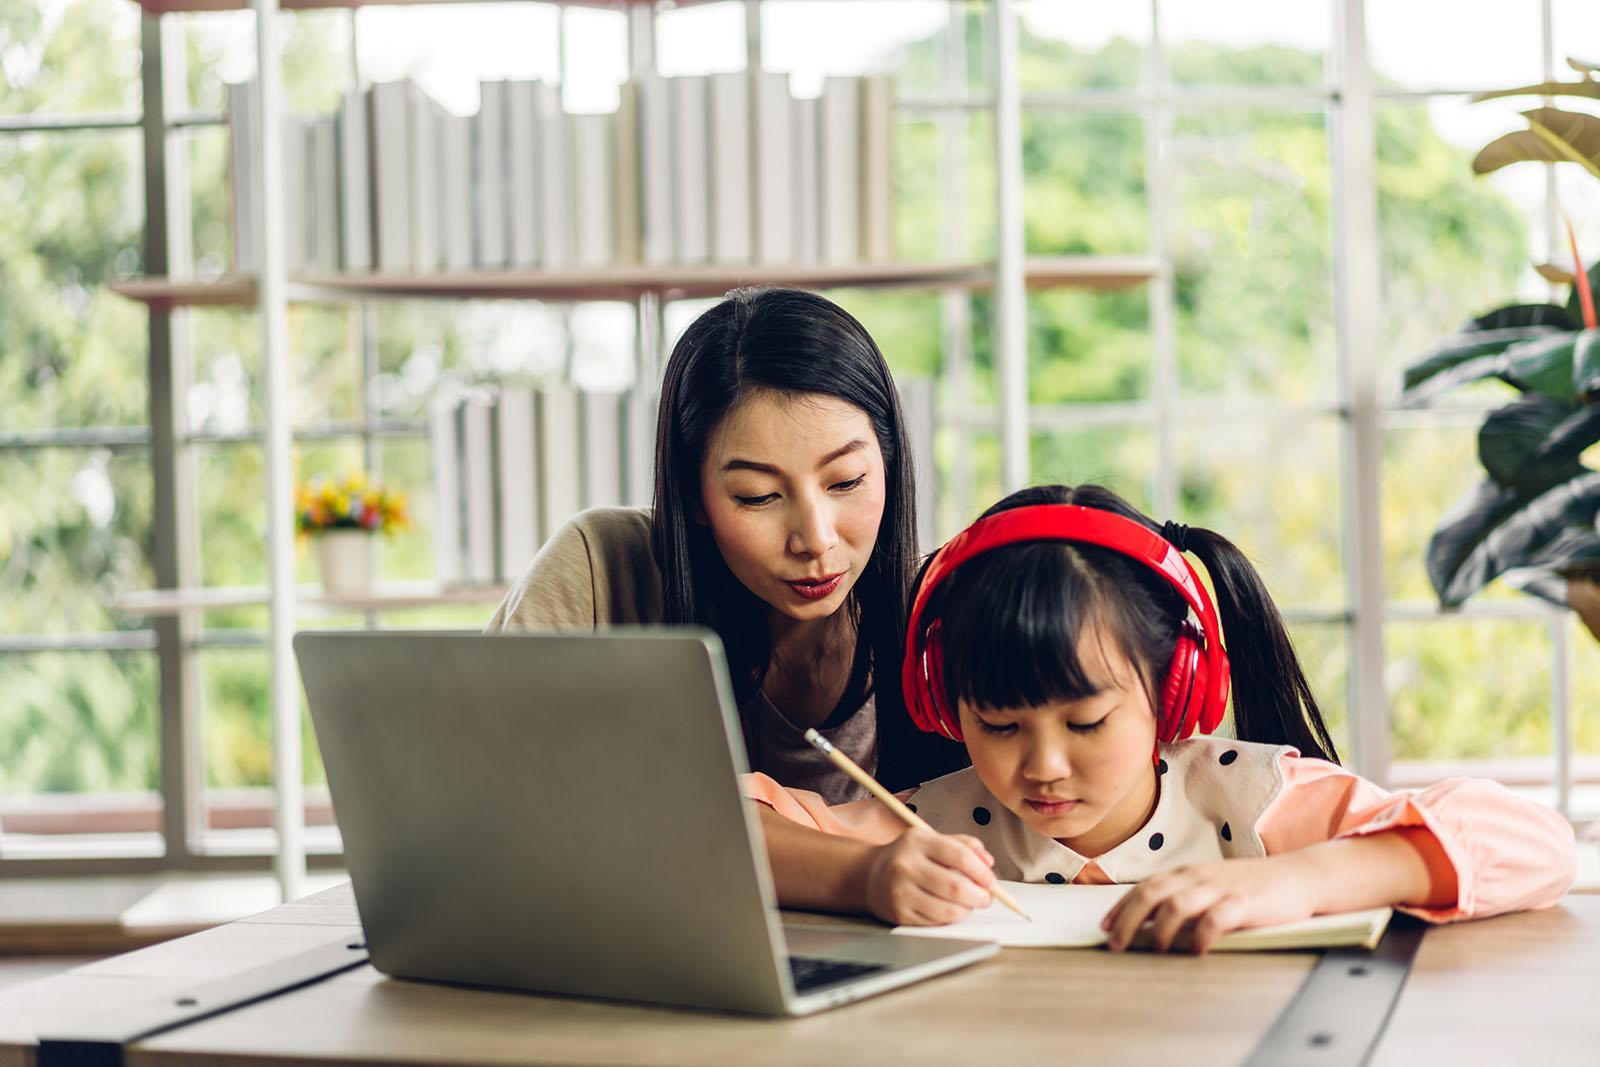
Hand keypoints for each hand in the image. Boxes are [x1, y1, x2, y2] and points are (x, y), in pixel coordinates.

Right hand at [863, 829, 996, 925]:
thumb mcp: (932, 840)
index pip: (959, 855)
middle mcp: (905, 865)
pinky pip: (937, 922)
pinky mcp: (900, 914)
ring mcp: (900, 892)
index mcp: (916, 841)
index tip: (990, 880)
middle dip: (979, 895)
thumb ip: (963, 845)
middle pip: (956, 886)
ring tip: (969, 904)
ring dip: (967, 910)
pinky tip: (949, 908)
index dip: (981, 871)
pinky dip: (950, 918)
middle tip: (986, 897)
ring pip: (949, 909)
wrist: (870, 875)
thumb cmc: (909, 857)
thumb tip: (987, 861)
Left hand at [1100, 854, 1319, 953]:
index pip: (1144, 887)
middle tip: (1117, 944)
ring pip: (1178, 903)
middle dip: (1128, 919)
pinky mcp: (1245, 902)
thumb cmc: (1250, 887)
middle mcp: (1198, 876)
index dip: (1121, 907)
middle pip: (1152, 893)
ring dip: (1162, 929)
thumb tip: (1149, 923)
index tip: (1104, 928)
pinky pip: (1216, 918)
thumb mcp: (1210, 887)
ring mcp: (1221, 887)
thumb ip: (1182, 898)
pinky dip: (1201, 935)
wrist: (1297, 876)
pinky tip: (1196, 951)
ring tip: (1155, 949)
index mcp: (1187, 873)